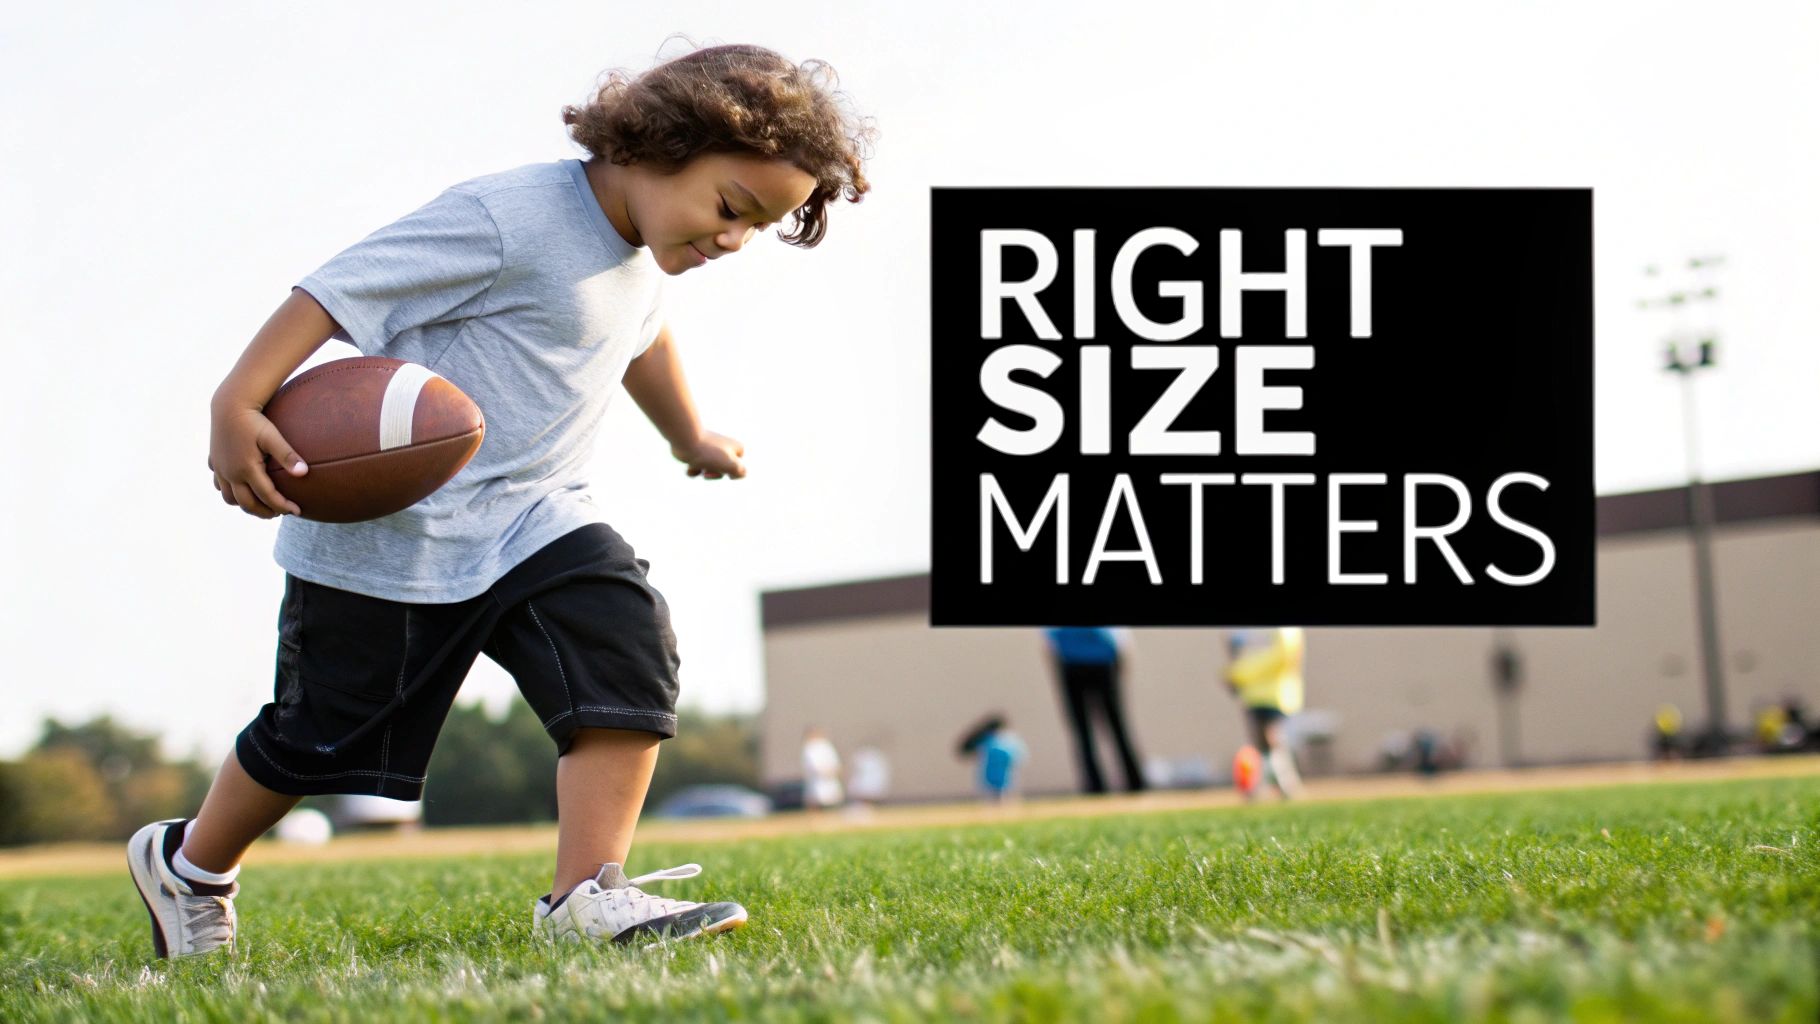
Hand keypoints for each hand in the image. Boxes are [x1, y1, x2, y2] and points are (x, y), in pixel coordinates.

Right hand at [208, 403, 307, 517]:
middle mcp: (231, 473)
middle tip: (279, 513)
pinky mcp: (215, 462)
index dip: (283, 506)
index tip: (297, 511)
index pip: (267, 496)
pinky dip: (230, 492)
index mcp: (246, 469)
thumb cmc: (254, 420)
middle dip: (264, 512)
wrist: (229, 404)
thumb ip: (287, 455)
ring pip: (229, 498)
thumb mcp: (272, 436)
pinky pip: (219, 485)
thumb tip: (304, 473)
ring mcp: (220, 469)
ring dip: (245, 505)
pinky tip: (241, 488)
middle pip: (247, 504)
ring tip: (261, 504)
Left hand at [674, 432, 745, 479]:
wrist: (686, 439)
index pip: (740, 467)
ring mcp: (709, 449)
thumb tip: (734, 475)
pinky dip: (692, 469)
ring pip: (708, 470)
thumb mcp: (731, 465)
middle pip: (723, 471)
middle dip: (715, 473)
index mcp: (735, 447)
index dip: (732, 470)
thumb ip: (741, 472)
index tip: (725, 467)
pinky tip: (689, 464)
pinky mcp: (695, 451)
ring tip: (698, 464)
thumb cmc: (710, 453)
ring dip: (702, 471)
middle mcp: (723, 447)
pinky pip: (696, 468)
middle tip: (709, 469)